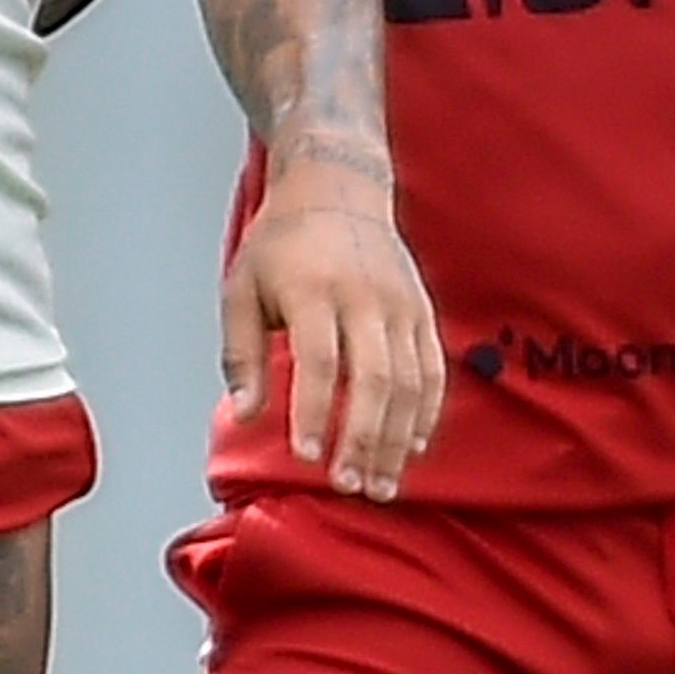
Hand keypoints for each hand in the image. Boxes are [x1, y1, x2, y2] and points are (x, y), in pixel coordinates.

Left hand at [223, 146, 445, 497]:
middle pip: (374, 377)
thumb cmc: (281, 244)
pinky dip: (425, 414)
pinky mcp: (422, 311)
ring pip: (409, 381)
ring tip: (380, 485)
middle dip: (362, 438)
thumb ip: (241, 353)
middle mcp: (364, 296)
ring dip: (396, 439)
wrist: (338, 187)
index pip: (319, 359)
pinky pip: (433, 370)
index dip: (314, 412)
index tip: (306, 457)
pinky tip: (410, 449)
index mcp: (313, 287)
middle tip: (348, 486)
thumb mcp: (241, 286)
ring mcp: (401, 304)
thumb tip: (246, 415)